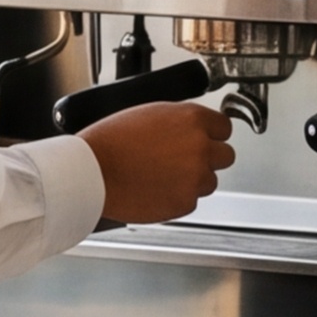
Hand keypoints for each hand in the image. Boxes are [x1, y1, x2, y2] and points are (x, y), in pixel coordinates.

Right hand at [82, 98, 237, 223]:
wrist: (91, 172)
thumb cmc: (110, 142)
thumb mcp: (150, 113)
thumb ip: (179, 121)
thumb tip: (192, 128)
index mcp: (192, 119)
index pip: (224, 128)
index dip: (212, 135)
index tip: (206, 140)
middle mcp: (199, 147)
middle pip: (225, 155)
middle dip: (209, 158)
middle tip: (185, 161)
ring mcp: (195, 176)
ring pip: (209, 181)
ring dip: (193, 180)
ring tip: (163, 176)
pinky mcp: (185, 202)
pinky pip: (191, 200)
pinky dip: (177, 197)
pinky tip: (156, 188)